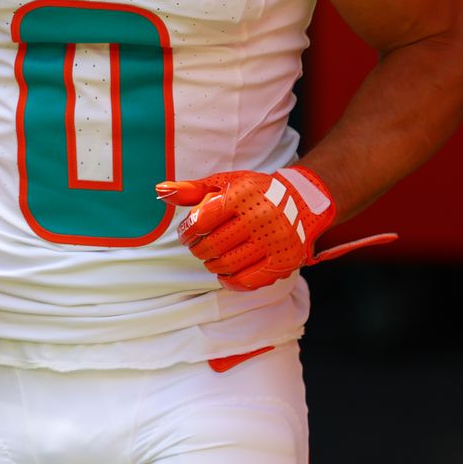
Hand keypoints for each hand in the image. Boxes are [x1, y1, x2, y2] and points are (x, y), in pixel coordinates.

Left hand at [156, 166, 395, 290]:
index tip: (187, 234)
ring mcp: (273, 241)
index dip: (187, 232)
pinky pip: (247, 281)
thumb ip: (192, 189)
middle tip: (199, 246)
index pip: (201, 220)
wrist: (302, 202)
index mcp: (242, 195)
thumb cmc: (255, 191)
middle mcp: (259, 217)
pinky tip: (226, 272)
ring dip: (212, 264)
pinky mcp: (283, 261)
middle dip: (199, 249)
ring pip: (227, 265)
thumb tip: (160, 190)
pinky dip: (230, 280)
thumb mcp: (225, 182)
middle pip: (212, 246)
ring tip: (212, 257)